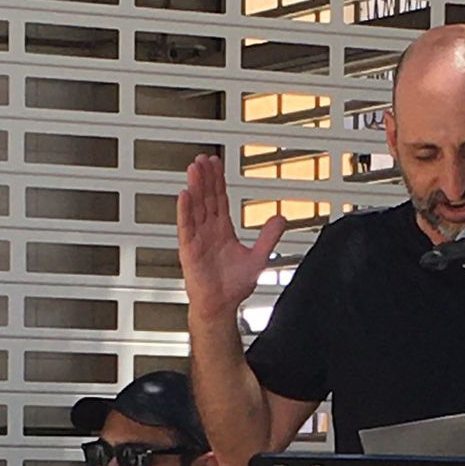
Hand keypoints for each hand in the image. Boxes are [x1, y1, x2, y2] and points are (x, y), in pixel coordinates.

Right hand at [177, 153, 285, 317]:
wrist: (221, 307)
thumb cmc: (233, 287)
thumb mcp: (258, 257)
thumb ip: (268, 237)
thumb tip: (280, 218)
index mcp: (222, 231)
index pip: (219, 199)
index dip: (218, 181)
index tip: (216, 163)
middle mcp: (208, 232)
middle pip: (206, 198)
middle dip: (205, 178)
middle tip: (203, 158)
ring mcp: (198, 239)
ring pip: (195, 207)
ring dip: (194, 187)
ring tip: (194, 169)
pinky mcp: (189, 250)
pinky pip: (185, 227)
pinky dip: (184, 211)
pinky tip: (184, 195)